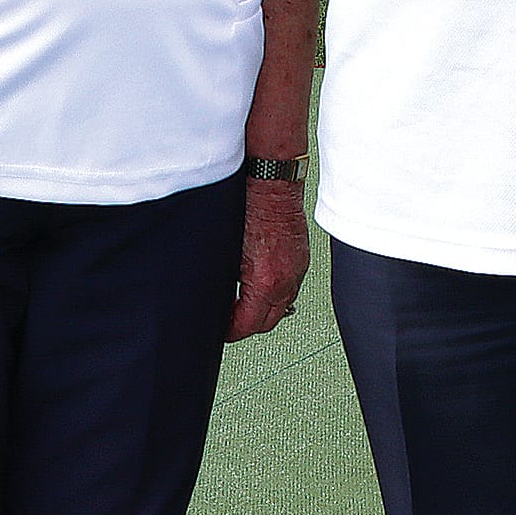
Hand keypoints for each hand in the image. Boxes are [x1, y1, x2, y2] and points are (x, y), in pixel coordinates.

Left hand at [227, 178, 309, 340]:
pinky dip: (275, 292)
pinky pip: (290, 287)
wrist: (273, 183)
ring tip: (243, 304)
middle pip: (268, 322)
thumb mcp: (227, 250)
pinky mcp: (301, 259)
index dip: (230, 331)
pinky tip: (260, 283)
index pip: (248, 325)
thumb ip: (222, 280)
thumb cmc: (250, 208)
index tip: (220, 329)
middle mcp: (287, 279)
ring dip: (263, 310)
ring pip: (282, 306)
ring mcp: (297, 269)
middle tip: (229, 320)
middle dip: (248, 325)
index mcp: (265, 281)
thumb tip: (214, 297)